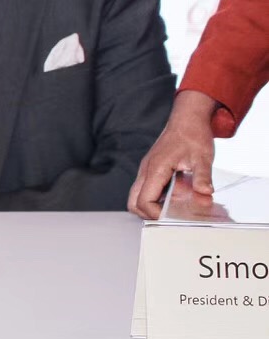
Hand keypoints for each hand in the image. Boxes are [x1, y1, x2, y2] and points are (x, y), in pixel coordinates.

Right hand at [129, 90, 218, 219]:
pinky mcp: (150, 170)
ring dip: (149, 206)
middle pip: (133, 201)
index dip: (154, 213)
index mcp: (156, 169)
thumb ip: (203, 177)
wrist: (187, 120)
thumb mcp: (203, 158)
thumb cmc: (192, 136)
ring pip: (136, 196)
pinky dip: (153, 198)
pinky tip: (173, 196)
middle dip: (146, 214)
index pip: (144, 200)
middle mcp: (146, 171)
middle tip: (167, 218)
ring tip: (171, 208)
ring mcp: (146, 170)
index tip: (170, 218)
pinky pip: (144, 189)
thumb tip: (205, 194)